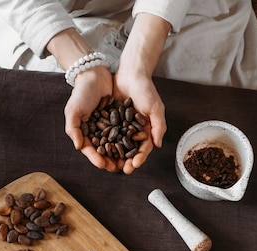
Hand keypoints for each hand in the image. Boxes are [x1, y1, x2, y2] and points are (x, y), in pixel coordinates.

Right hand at [64, 65, 119, 171]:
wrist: (95, 75)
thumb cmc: (81, 93)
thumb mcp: (73, 111)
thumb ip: (73, 130)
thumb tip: (78, 147)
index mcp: (84, 133)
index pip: (90, 150)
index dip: (96, 159)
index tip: (103, 165)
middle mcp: (96, 132)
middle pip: (104, 150)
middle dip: (111, 160)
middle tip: (118, 168)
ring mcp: (108, 126)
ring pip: (116, 144)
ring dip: (121, 154)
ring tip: (127, 162)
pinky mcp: (119, 119)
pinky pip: (125, 132)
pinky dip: (129, 140)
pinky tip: (135, 147)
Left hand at [111, 12, 170, 173]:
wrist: (131, 73)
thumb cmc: (146, 89)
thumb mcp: (155, 107)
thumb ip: (158, 125)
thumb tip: (157, 145)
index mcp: (146, 130)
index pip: (143, 148)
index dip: (139, 158)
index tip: (134, 166)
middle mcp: (133, 130)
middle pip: (129, 150)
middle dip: (126, 161)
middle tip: (121, 170)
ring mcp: (121, 126)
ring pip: (117, 145)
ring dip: (113, 156)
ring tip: (108, 165)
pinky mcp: (110, 120)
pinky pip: (106, 133)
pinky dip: (103, 142)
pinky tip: (98, 150)